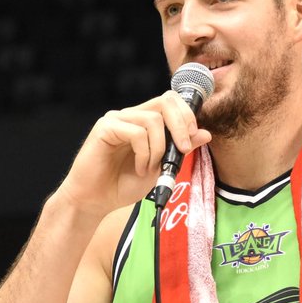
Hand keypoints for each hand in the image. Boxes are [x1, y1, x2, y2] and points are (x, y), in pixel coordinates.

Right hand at [55, 92, 212, 218]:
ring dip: (159, 149)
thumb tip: (205, 133)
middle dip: (181, 125)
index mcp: (143, 121)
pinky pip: (136, 133)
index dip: (186, 114)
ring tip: (150, 169)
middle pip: (165, 102)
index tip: (194, 136)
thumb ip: (180, 149)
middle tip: (183, 149)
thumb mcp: (161, 167)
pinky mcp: (104, 128)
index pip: (170, 101)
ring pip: (152, 120)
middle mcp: (130, 116)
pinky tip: (139, 169)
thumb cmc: (124, 184)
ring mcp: (116, 120)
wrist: (96, 201)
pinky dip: (144, 154)